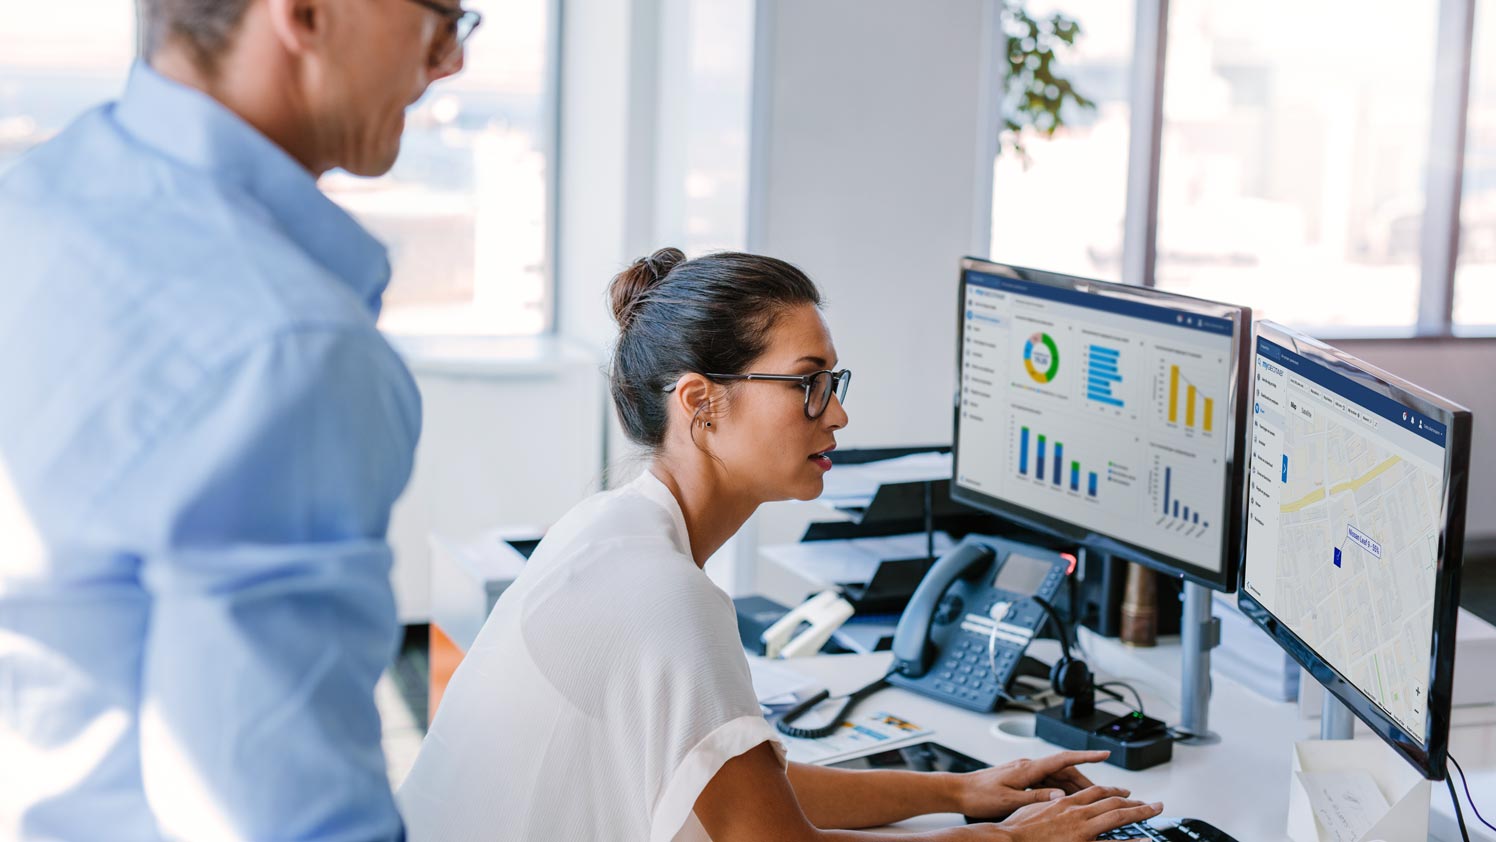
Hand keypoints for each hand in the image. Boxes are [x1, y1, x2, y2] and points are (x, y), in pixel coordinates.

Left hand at [954, 750, 1112, 819]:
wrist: (959, 791)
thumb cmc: (979, 795)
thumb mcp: (1009, 800)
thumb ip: (1036, 798)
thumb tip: (1061, 798)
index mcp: (1027, 768)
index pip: (1063, 759)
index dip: (1086, 756)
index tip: (1104, 753)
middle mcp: (1028, 766)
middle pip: (1064, 770)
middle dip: (1085, 780)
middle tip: (1104, 793)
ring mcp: (1025, 772)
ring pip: (1057, 778)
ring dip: (1073, 788)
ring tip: (1090, 800)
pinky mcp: (1021, 779)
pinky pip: (1046, 783)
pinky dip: (1059, 792)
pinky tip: (1066, 802)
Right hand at [997, 785, 1162, 840]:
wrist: (1007, 839)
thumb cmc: (1014, 829)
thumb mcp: (1030, 808)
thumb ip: (1045, 802)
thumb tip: (1054, 799)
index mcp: (1064, 802)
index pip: (1095, 791)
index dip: (1113, 790)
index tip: (1126, 792)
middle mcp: (1076, 812)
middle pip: (1112, 801)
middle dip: (1134, 801)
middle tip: (1151, 803)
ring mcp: (1081, 828)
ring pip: (1117, 815)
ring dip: (1139, 811)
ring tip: (1155, 810)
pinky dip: (1131, 841)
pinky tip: (1145, 840)